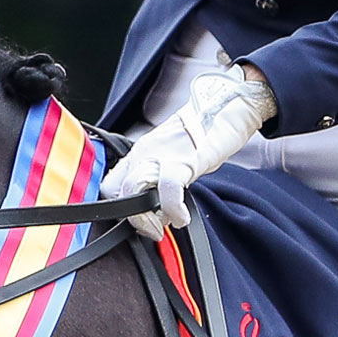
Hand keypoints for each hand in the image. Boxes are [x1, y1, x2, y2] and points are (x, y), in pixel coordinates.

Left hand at [106, 63, 277, 236]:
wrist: (227, 106)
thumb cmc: (204, 132)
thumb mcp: (173, 155)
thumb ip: (160, 178)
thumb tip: (160, 211)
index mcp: (140, 152)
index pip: (110, 184)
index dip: (119, 209)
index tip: (139, 221)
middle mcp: (145, 152)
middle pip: (117, 190)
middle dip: (133, 219)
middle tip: (152, 229)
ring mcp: (163, 154)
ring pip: (133, 188)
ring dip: (147, 217)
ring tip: (164, 225)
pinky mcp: (185, 158)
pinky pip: (169, 187)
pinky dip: (173, 209)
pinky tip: (181, 217)